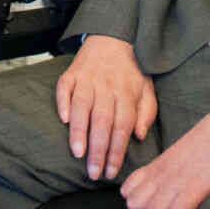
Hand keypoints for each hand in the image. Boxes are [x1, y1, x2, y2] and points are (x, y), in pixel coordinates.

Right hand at [55, 35, 156, 181]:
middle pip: (102, 121)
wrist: (113, 36)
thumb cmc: (131, 69)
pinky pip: (64, 87)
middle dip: (98, 149)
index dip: (116, 151)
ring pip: (82, 106)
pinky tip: (62, 120)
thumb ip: (146, 113)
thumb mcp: (147, 89)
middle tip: (93, 172)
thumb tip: (140, 135)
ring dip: (79, 130)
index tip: (111, 171)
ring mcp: (88, 79)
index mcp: (126, 93)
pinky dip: (62, 102)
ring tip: (78, 153)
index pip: (122, 126)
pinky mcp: (72, 72)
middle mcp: (107, 87)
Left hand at [120, 92, 209, 208]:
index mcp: (160, 163)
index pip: (128, 191)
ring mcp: (179, 178)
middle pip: (135, 206)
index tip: (155, 204)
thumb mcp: (184, 152)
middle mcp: (164, 171)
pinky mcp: (196, 184)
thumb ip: (170, 169)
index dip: (139, 203)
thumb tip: (165, 189)